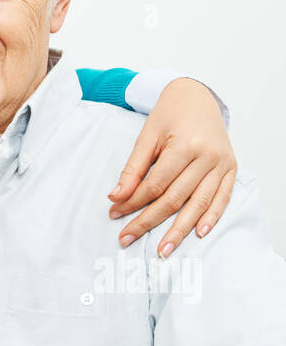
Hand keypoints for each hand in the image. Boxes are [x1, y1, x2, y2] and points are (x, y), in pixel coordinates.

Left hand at [108, 77, 236, 255]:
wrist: (197, 96)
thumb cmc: (169, 114)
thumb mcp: (147, 135)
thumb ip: (133, 167)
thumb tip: (117, 196)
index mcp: (185, 145)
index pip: (155, 184)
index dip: (133, 202)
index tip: (115, 214)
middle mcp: (207, 157)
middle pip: (175, 198)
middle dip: (149, 221)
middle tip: (128, 238)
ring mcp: (222, 164)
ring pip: (199, 203)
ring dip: (180, 229)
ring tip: (164, 249)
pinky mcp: (231, 168)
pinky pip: (222, 198)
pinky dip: (211, 217)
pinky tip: (199, 233)